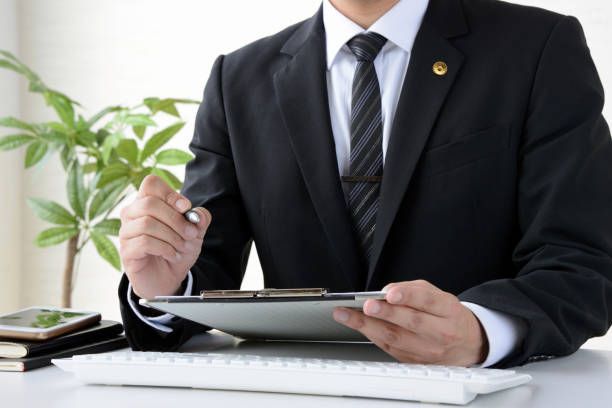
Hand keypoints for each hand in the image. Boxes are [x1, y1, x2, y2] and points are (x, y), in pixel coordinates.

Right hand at [119, 175, 211, 298]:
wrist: (168, 278)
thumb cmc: (177, 249)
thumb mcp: (195, 232)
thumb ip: (199, 219)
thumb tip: (198, 214)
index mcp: (147, 202)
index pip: (150, 183)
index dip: (170, 193)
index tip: (186, 208)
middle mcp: (132, 213)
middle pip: (149, 203)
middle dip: (176, 219)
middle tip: (191, 234)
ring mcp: (126, 232)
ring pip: (147, 223)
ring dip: (172, 236)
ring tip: (183, 247)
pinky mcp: (126, 251)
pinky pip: (144, 242)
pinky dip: (165, 248)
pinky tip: (173, 255)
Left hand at [333, 280, 487, 366]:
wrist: (467, 345)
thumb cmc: (449, 316)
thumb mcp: (439, 296)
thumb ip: (414, 290)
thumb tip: (387, 290)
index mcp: (448, 311)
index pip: (428, 302)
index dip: (408, 296)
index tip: (390, 293)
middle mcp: (440, 332)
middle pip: (410, 322)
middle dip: (385, 313)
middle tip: (366, 305)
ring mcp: (428, 350)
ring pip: (396, 338)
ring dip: (368, 326)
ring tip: (348, 315)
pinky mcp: (415, 361)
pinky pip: (390, 348)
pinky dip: (372, 335)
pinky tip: (358, 325)